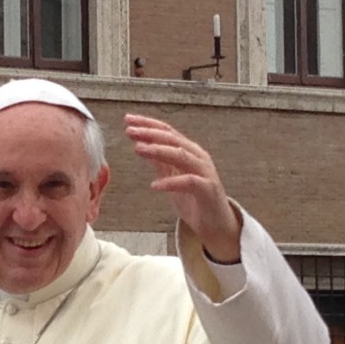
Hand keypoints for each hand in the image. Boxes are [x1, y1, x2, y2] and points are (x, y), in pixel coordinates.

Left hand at [125, 114, 240, 261]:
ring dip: (158, 151)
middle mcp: (197, 157)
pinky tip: (155, 185)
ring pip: (181, 155)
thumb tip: (140, 145)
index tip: (128, 119)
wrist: (216, 224)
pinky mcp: (208, 190)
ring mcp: (204, 172)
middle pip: (172, 139)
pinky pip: (189, 182)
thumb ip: (159, 161)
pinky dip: (171, 182)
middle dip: (150, 133)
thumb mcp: (172, 177)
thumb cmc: (195, 200)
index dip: (147, 124)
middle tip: (130, 131)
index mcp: (188, 151)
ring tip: (138, 149)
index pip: (167, 132)